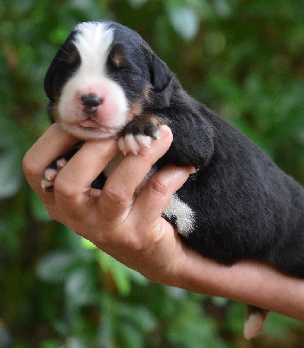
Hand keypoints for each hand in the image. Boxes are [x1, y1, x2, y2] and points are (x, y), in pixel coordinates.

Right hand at [23, 123, 193, 282]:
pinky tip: (183, 165)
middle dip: (97, 148)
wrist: (154, 254)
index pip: (35, 169)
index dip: (54, 137)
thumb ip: (95, 156)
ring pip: (117, 191)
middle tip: (124, 127)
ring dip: (141, 156)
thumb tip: (110, 109)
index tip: (86, 116)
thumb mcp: (100, 186)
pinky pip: (154, 197)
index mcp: (59, 201)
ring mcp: (107, 231)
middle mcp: (77, 218)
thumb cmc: (125, 207)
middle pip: (69, 183)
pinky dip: (171, 175)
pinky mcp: (138, 237)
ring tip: (163, 135)